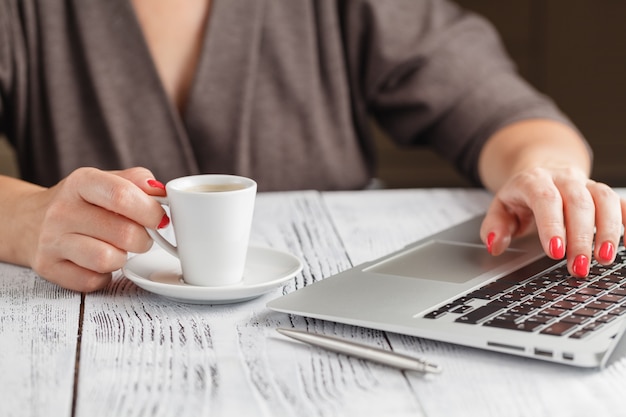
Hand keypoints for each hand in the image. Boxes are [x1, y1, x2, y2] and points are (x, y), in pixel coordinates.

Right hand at [23, 167, 167, 291]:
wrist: (28, 220)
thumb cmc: (81, 202)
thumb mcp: (106, 181)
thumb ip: (137, 182)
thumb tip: (161, 191)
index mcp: (81, 182)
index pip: (122, 195)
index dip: (150, 211)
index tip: (160, 219)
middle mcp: (62, 210)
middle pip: (123, 233)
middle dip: (144, 239)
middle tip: (141, 237)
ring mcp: (51, 241)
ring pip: (107, 260)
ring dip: (123, 258)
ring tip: (119, 249)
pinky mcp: (48, 268)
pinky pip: (92, 281)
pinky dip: (104, 276)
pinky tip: (99, 264)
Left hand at [480, 165, 625, 277]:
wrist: (541, 173)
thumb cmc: (520, 196)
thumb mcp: (500, 208)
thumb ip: (494, 226)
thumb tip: (495, 244)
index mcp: (534, 180)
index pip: (545, 199)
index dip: (551, 224)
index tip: (555, 251)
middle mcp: (563, 178)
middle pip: (578, 203)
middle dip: (580, 237)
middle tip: (578, 266)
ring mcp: (586, 183)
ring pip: (604, 199)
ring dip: (608, 231)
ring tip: (604, 259)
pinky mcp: (602, 193)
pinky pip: (621, 204)